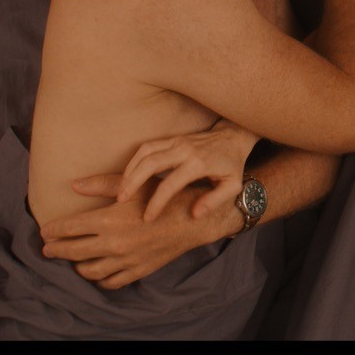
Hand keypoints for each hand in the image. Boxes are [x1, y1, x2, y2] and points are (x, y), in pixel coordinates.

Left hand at [39, 175, 231, 288]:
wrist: (191, 221)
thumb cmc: (162, 197)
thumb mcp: (133, 185)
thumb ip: (101, 184)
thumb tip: (74, 185)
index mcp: (108, 220)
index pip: (68, 228)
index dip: (53, 231)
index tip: (45, 232)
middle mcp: (112, 243)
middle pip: (73, 251)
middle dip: (56, 250)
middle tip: (47, 249)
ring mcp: (124, 260)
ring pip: (88, 270)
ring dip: (75, 266)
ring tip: (70, 261)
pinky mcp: (136, 271)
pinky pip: (109, 281)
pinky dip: (98, 279)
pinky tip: (94, 272)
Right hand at [103, 119, 259, 221]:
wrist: (233, 138)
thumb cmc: (232, 165)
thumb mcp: (232, 186)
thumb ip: (214, 201)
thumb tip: (195, 214)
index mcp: (199, 164)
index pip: (171, 184)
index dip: (157, 202)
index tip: (147, 217)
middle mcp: (184, 150)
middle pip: (151, 163)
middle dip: (133, 182)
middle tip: (121, 200)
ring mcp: (176, 141)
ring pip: (145, 151)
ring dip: (130, 170)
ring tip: (121, 189)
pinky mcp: (172, 138)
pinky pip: (147, 146)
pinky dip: (134, 159)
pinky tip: (129, 175)